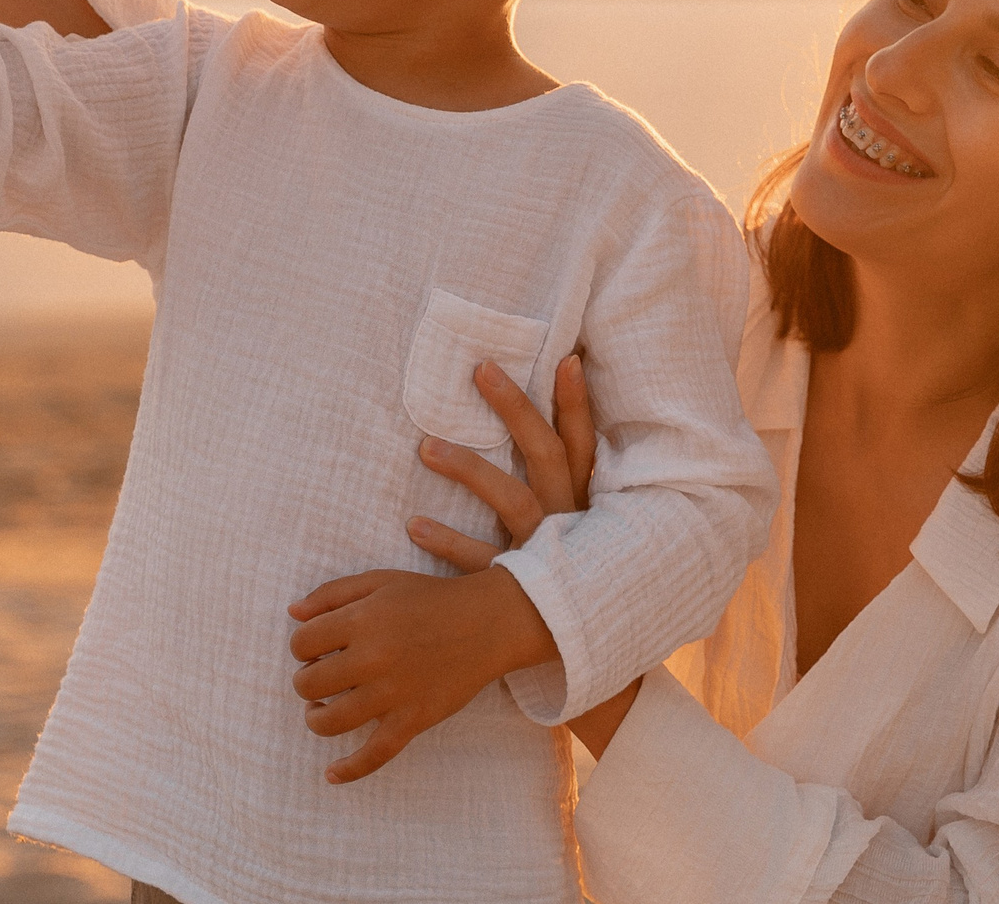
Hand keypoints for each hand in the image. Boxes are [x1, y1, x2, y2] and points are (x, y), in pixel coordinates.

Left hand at [286, 565, 553, 784]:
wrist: (487, 623)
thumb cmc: (429, 598)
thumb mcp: (380, 581)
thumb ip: (332, 593)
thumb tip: (293, 614)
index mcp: (362, 620)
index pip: (302, 644)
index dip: (303, 646)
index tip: (317, 647)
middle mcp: (373, 658)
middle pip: (308, 684)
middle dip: (307, 681)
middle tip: (323, 675)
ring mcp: (393, 693)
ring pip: (330, 722)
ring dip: (316, 718)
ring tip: (321, 710)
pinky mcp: (412, 720)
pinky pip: (374, 755)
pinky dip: (349, 769)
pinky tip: (331, 774)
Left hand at [406, 355, 596, 572]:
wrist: (579, 640)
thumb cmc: (570, 567)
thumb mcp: (573, 521)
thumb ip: (556, 478)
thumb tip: (535, 421)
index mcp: (584, 502)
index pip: (583, 442)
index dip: (578, 403)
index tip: (566, 358)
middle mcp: (571, 520)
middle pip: (548, 455)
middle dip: (517, 409)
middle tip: (481, 370)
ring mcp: (548, 554)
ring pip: (514, 501)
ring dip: (471, 471)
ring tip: (425, 447)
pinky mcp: (521, 589)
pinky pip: (481, 562)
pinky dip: (449, 542)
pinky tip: (414, 524)